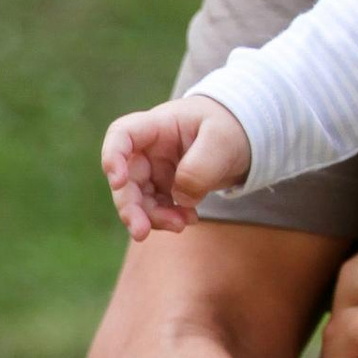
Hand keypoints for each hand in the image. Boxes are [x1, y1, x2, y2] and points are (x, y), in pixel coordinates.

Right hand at [102, 93, 252, 239]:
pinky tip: (189, 219)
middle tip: (141, 233)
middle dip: (130, 207)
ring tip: (182, 225)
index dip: (113, 157)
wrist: (243, 139)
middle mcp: (150, 149)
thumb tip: (179, 198)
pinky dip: (169, 218)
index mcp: (159, 125)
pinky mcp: (165, 188)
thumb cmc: (231, 127)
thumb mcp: (223, 141)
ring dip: (154, 218)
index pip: (122, 134)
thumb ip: (200, 167)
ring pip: (138, 199)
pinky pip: (156, 208)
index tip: (118, 181)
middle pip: (125, 178)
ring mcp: (155, 170)